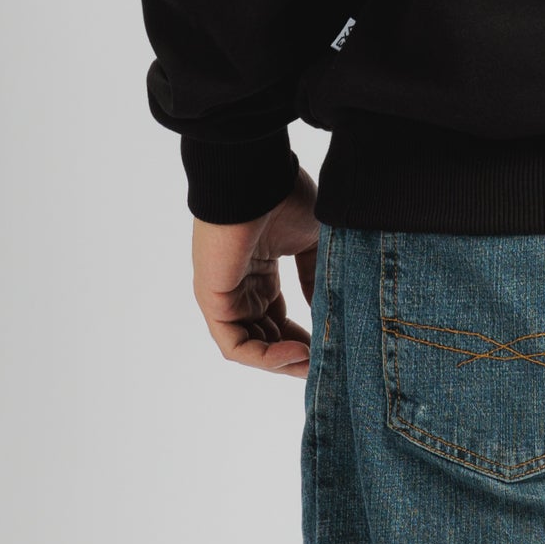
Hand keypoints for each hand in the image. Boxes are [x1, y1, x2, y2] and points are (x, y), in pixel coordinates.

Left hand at [191, 169, 320, 376]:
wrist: (257, 178)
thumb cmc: (284, 198)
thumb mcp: (312, 241)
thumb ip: (317, 278)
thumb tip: (327, 313)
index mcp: (260, 272)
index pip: (279, 319)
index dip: (304, 338)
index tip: (331, 348)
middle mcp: (240, 287)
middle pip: (266, 338)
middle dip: (295, 357)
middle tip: (325, 366)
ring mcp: (225, 295)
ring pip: (252, 346)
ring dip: (283, 363)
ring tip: (313, 365)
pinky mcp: (213, 301)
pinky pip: (236, 345)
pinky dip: (265, 358)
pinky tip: (296, 355)